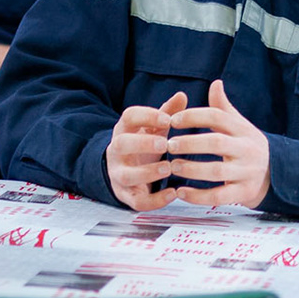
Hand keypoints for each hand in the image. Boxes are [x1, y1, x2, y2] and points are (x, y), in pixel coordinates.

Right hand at [105, 91, 185, 211]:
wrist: (125, 170)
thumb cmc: (143, 144)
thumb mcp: (153, 128)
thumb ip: (167, 112)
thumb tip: (181, 96)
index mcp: (124, 130)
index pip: (128, 117)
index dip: (147, 116)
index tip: (168, 119)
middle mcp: (117, 152)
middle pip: (121, 144)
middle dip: (142, 144)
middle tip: (164, 144)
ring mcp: (119, 175)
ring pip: (126, 176)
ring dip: (147, 173)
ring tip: (169, 168)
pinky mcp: (126, 196)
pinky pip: (137, 202)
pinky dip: (155, 201)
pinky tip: (173, 194)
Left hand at [167, 80, 271, 206]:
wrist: (275, 174)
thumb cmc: (247, 146)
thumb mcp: (240, 125)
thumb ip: (223, 108)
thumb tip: (216, 83)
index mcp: (243, 129)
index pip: (217, 117)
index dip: (194, 116)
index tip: (173, 121)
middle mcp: (247, 149)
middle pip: (216, 143)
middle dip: (190, 143)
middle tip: (169, 145)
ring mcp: (246, 172)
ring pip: (216, 170)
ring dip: (191, 169)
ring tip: (172, 166)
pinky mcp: (243, 193)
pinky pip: (219, 195)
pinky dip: (198, 196)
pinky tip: (180, 192)